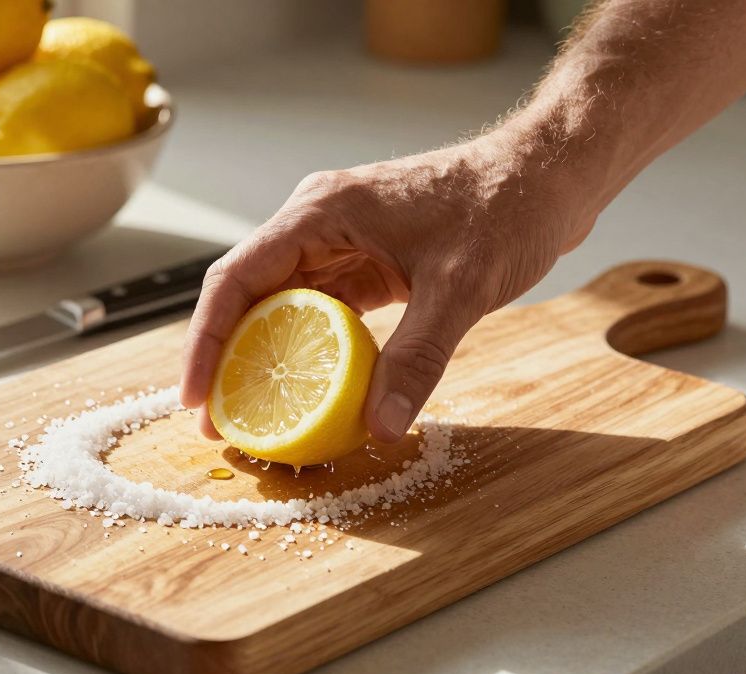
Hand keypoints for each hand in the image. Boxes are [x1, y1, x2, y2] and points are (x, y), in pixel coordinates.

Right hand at [179, 130, 595, 442]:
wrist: (550, 174)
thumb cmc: (506, 204)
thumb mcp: (460, 288)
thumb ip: (416, 360)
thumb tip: (380, 427)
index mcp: (320, 213)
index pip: (237, 279)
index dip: (205, 342)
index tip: (195, 397)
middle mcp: (318, 224)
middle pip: (248, 296)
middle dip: (227, 360)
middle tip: (219, 422)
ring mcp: (341, 242)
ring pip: (281, 307)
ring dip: (266, 360)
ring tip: (253, 416)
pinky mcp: (366, 261)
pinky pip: (321, 311)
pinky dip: (311, 351)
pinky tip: (309, 390)